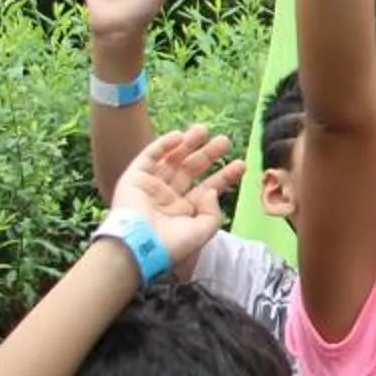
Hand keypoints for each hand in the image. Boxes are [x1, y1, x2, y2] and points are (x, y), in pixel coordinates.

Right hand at [112, 126, 242, 269]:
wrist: (139, 246)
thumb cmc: (171, 243)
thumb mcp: (203, 231)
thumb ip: (214, 212)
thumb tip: (212, 191)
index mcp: (184, 211)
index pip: (208, 188)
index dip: (224, 176)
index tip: (240, 163)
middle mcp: (168, 198)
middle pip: (191, 170)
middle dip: (208, 155)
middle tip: (224, 141)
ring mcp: (151, 187)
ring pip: (172, 160)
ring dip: (187, 144)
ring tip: (204, 130)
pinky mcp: (134, 178)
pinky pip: (149, 157)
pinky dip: (162, 145)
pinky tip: (179, 136)